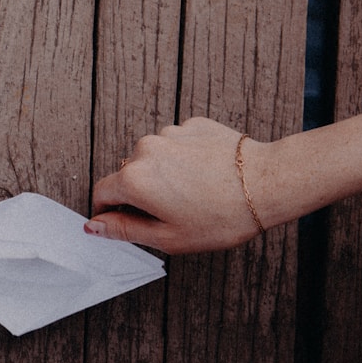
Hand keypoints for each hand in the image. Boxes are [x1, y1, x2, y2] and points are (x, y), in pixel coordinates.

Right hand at [86, 117, 270, 253]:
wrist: (267, 183)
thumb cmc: (222, 216)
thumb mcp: (168, 237)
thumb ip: (124, 230)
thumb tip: (94, 226)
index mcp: (134, 179)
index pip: (102, 193)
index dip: (108, 212)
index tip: (123, 221)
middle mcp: (145, 150)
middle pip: (127, 174)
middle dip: (140, 194)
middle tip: (170, 214)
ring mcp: (170, 133)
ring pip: (153, 159)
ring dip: (163, 175)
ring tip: (193, 194)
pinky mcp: (192, 125)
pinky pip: (176, 145)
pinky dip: (183, 160)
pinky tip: (205, 176)